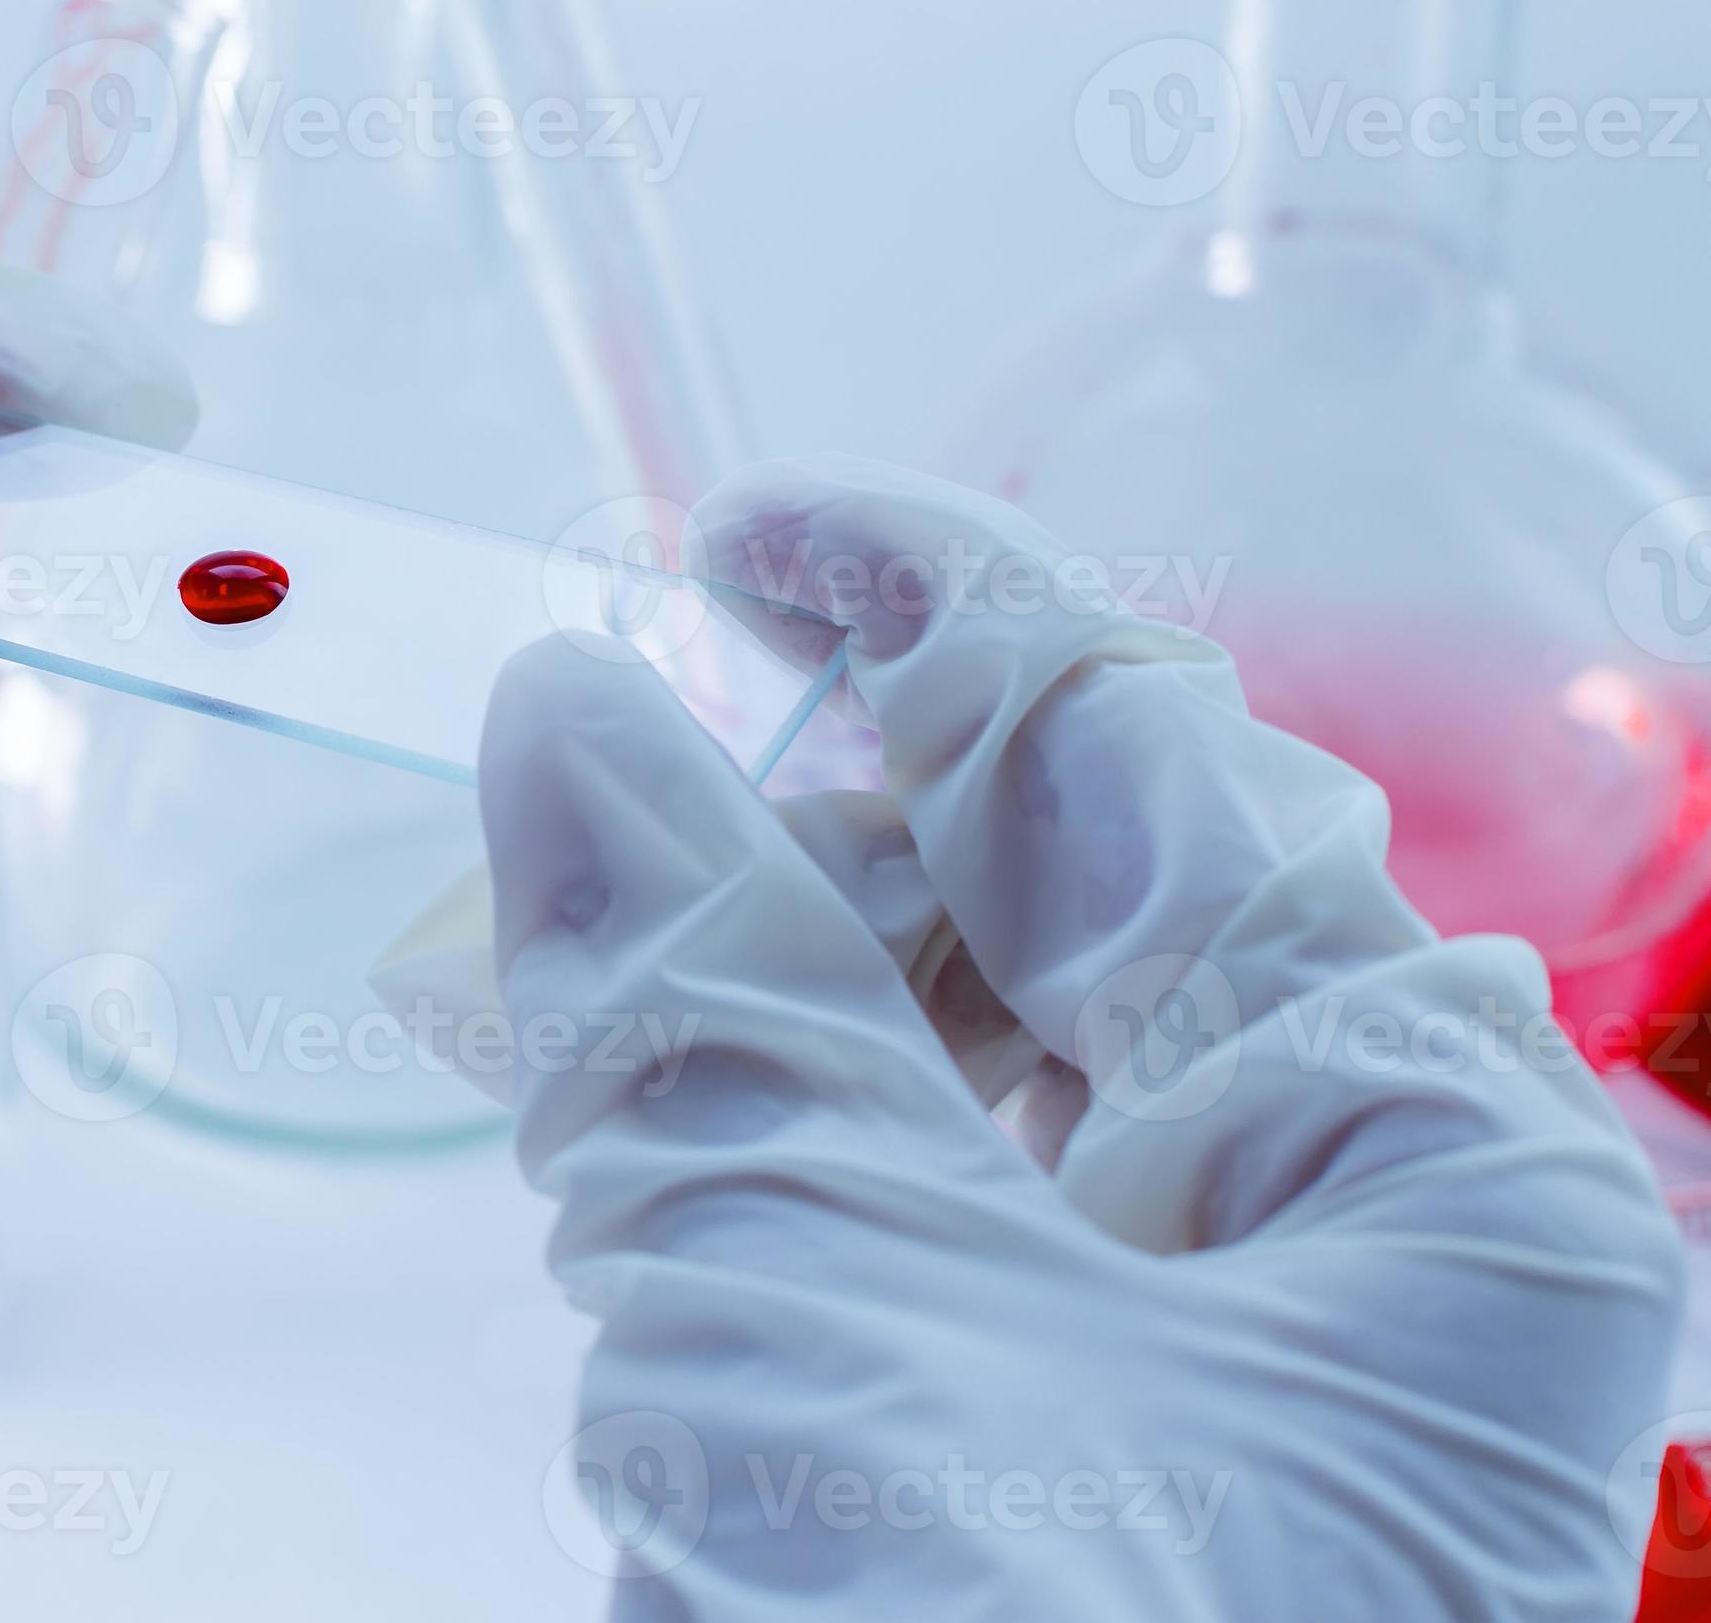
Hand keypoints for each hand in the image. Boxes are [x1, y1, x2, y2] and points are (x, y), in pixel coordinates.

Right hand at [473, 462, 1679, 1617]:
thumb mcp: (831, 1280)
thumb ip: (695, 982)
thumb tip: (571, 714)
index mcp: (1440, 1162)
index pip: (1151, 760)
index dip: (929, 603)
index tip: (740, 532)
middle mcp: (1374, 1257)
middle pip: (1075, 916)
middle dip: (812, 852)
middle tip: (595, 841)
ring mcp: (1237, 1386)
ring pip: (990, 1087)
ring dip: (778, 1026)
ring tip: (595, 1054)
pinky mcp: (1096, 1479)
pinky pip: (941, 1243)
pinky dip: (793, 1181)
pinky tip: (664, 1195)